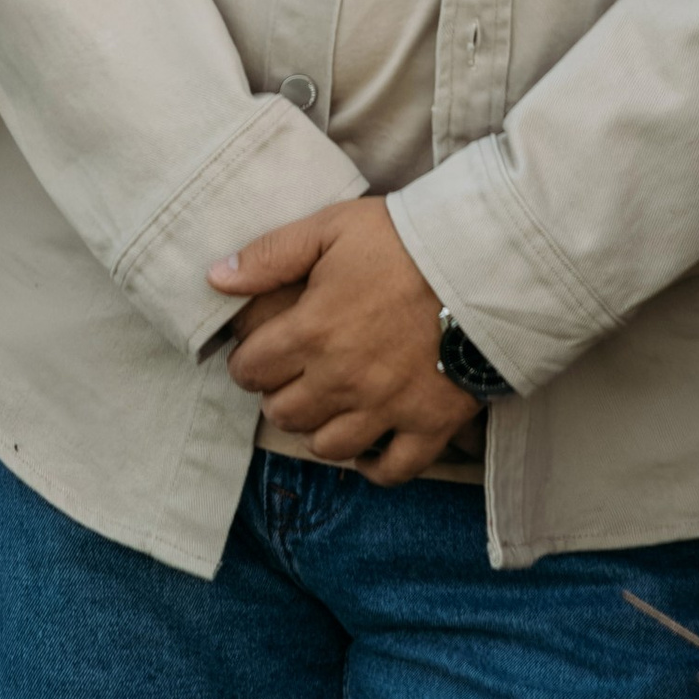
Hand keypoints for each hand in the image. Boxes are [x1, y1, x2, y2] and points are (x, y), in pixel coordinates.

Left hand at [210, 198, 483, 485]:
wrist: (483, 260)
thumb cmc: (403, 240)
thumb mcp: (330, 229)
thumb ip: (270, 255)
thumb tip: (215, 278)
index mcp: (312, 331)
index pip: (252, 369)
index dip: (247, 362)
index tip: (257, 353)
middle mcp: (342, 380)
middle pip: (284, 413)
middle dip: (278, 395)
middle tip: (291, 376)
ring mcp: (387, 408)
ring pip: (328, 446)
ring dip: (318, 429)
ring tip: (326, 405)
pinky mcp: (430, 425)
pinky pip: (392, 470)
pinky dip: (374, 467)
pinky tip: (367, 449)